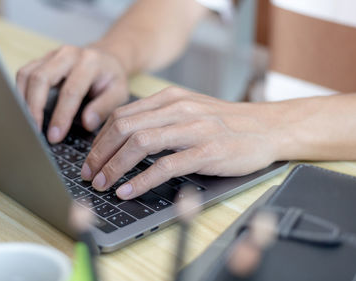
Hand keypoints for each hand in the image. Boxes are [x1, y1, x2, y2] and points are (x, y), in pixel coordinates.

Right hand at [16, 45, 129, 142]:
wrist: (106, 57)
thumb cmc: (111, 78)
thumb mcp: (119, 93)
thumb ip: (104, 107)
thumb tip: (87, 123)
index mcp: (89, 62)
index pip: (70, 91)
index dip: (60, 116)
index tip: (54, 136)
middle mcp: (68, 54)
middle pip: (41, 78)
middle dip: (34, 108)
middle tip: (33, 131)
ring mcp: (52, 55)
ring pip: (27, 74)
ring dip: (22, 100)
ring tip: (26, 123)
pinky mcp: (41, 60)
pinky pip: (23, 74)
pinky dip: (19, 93)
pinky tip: (23, 111)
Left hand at [81, 87, 280, 199]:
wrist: (267, 128)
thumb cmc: (224, 123)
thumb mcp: (188, 111)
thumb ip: (158, 119)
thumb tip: (123, 138)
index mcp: (169, 99)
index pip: (121, 116)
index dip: (100, 139)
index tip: (90, 159)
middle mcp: (177, 109)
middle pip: (124, 128)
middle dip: (100, 154)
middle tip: (89, 174)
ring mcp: (193, 129)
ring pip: (140, 143)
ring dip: (115, 166)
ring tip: (102, 184)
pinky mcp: (207, 152)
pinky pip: (166, 166)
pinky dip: (142, 180)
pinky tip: (128, 190)